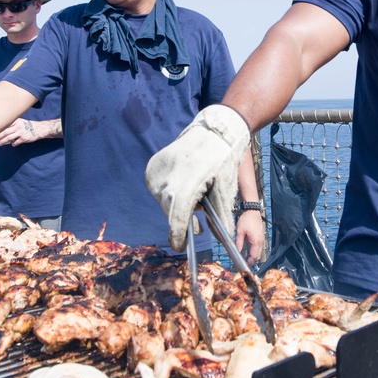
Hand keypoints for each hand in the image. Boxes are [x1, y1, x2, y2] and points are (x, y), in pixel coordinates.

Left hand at [0, 119, 39, 145]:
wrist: (39, 129)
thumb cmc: (28, 126)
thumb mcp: (20, 122)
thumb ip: (13, 125)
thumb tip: (4, 132)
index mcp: (16, 121)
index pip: (5, 125)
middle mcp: (18, 126)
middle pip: (5, 132)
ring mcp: (21, 133)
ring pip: (9, 138)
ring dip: (3, 141)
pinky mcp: (24, 138)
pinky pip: (16, 142)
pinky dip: (13, 144)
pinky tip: (12, 144)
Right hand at [146, 105, 249, 251]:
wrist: (213, 130)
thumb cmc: (223, 160)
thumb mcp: (225, 189)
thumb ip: (221, 215)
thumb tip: (222, 238)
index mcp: (186, 184)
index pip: (177, 217)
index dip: (178, 235)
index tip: (179, 247)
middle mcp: (166, 178)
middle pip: (169, 210)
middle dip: (182, 221)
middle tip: (196, 227)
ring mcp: (156, 171)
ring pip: (163, 200)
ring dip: (176, 204)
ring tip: (195, 196)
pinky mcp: (152, 166)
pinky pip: (158, 188)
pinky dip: (169, 192)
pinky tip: (183, 185)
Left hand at [235, 210, 263, 265]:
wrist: (252, 211)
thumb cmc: (246, 220)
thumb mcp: (239, 232)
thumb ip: (239, 243)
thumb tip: (237, 252)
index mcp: (255, 242)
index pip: (253, 256)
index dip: (249, 262)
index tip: (243, 264)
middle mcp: (260, 242)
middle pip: (257, 256)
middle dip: (251, 261)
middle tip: (244, 262)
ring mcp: (262, 239)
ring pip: (259, 252)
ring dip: (253, 256)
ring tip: (245, 257)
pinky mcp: (261, 237)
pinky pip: (259, 247)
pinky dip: (255, 251)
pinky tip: (248, 250)